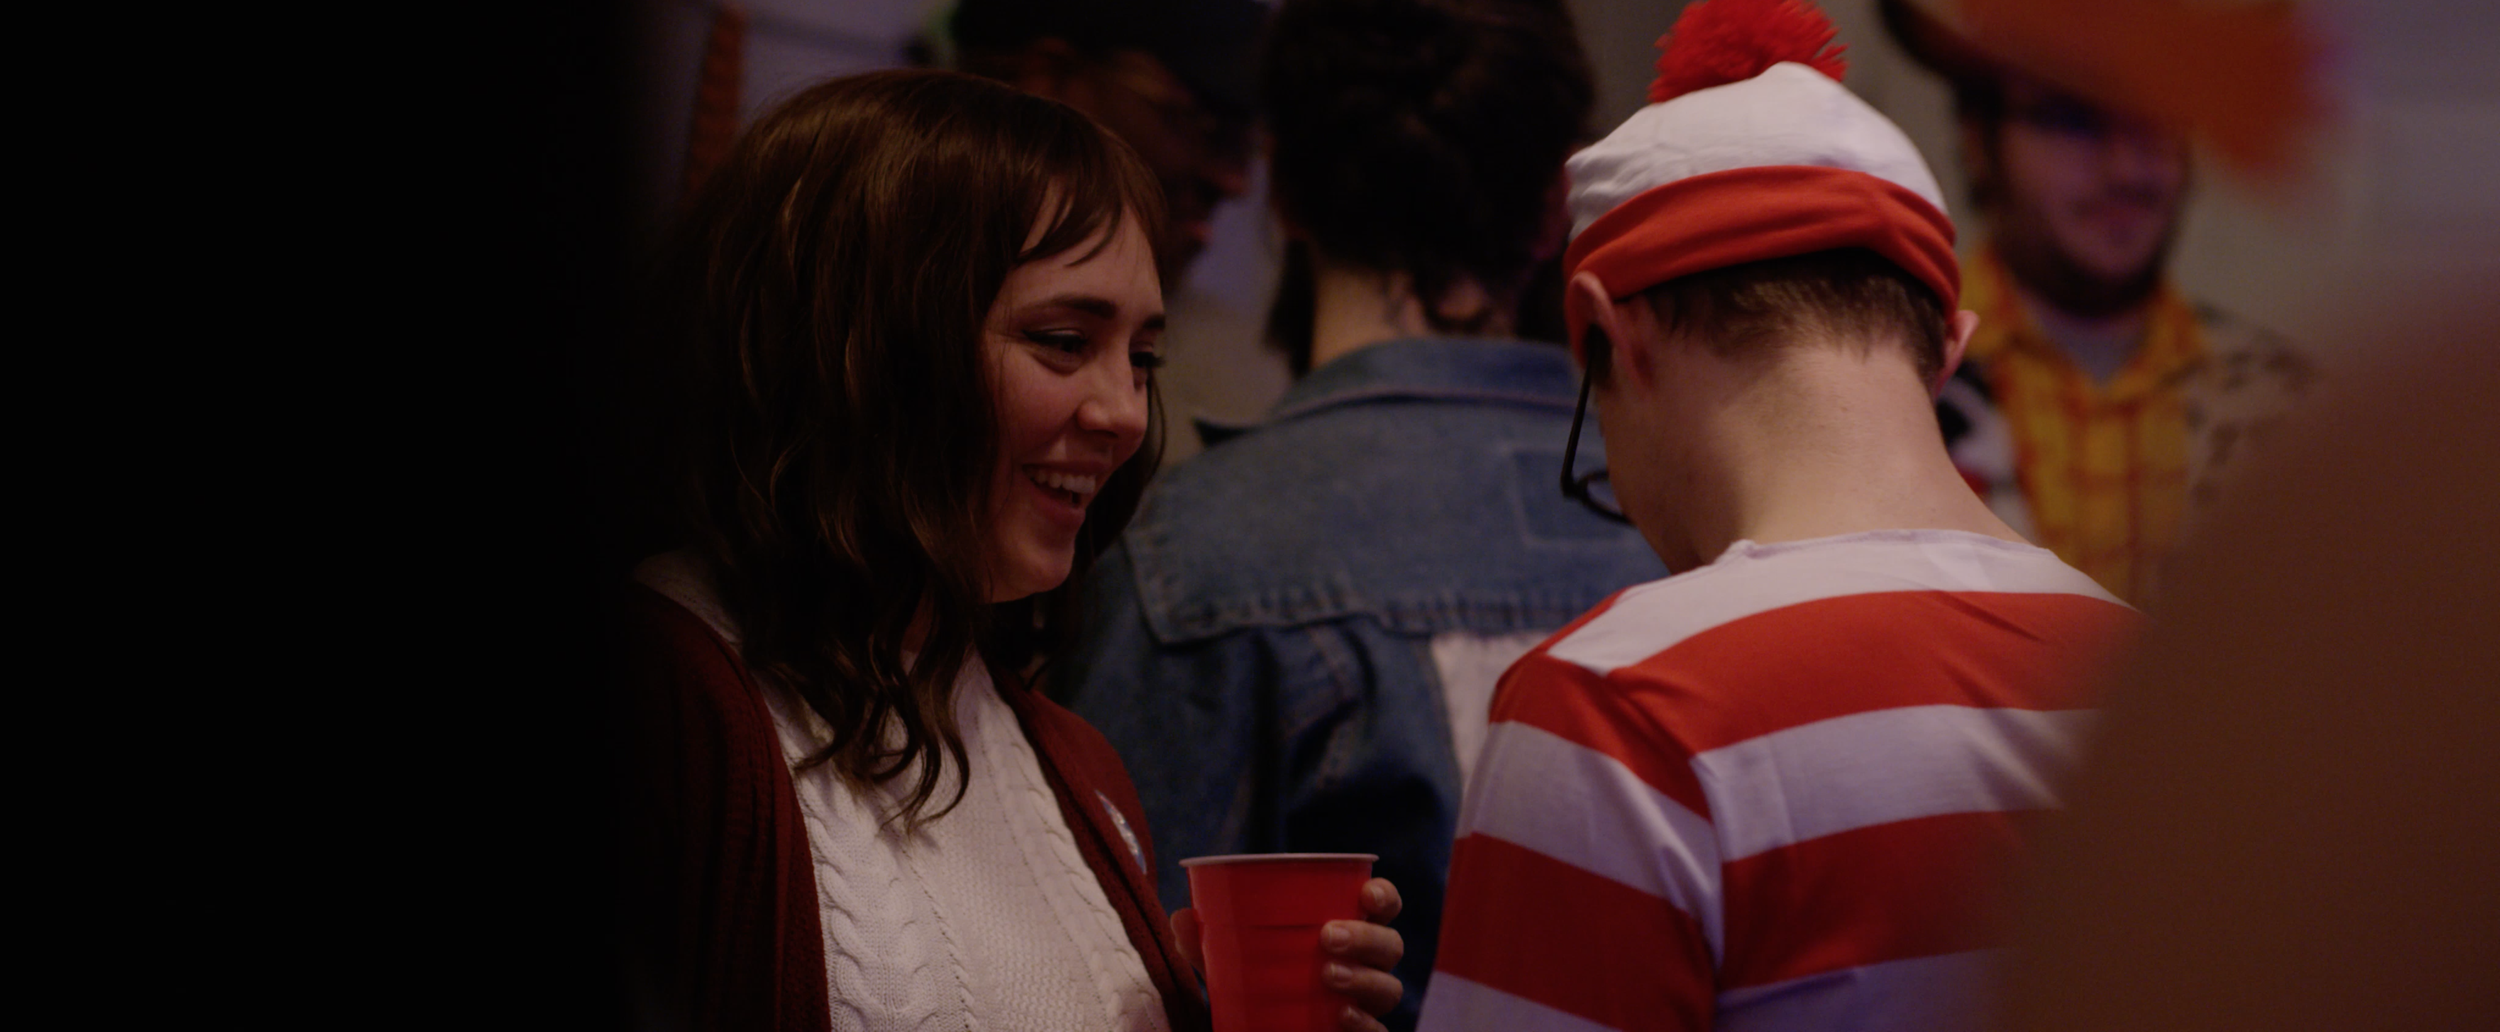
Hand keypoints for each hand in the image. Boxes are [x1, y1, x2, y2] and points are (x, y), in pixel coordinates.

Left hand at [1172, 877, 1405, 1031]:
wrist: (1254, 1028)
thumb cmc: (1255, 983)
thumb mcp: (1229, 962)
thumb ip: (1207, 942)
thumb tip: (1182, 918)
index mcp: (1347, 931)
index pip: (1382, 908)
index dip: (1384, 897)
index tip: (1365, 895)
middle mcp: (1366, 965)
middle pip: (1390, 946)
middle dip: (1366, 937)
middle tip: (1327, 937)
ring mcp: (1366, 1004)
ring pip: (1388, 989)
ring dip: (1364, 978)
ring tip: (1328, 975)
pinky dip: (1364, 1024)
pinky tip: (1341, 1016)